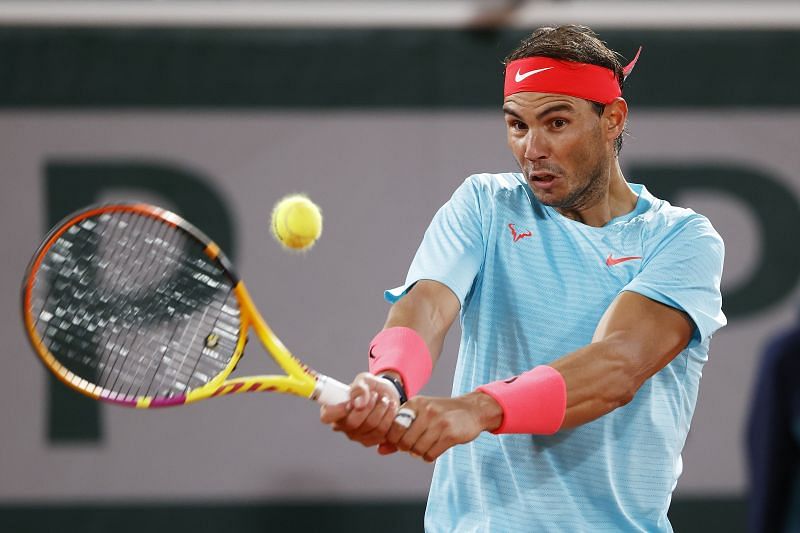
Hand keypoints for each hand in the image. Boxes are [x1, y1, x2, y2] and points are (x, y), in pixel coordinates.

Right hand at [320, 372, 400, 446]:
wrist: (386, 395)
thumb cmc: (370, 387)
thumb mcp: (364, 380)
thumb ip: (359, 388)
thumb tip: (359, 403)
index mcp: (334, 409)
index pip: (327, 416)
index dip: (338, 411)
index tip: (351, 402)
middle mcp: (342, 425)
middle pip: (352, 423)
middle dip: (368, 406)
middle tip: (375, 395)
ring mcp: (355, 435)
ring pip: (370, 426)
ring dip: (381, 409)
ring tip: (385, 399)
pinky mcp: (370, 440)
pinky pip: (382, 432)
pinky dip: (389, 417)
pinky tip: (390, 408)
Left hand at [379, 391, 502, 461]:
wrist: (472, 410)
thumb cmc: (440, 414)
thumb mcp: (419, 416)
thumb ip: (398, 433)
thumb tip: (379, 450)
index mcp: (414, 404)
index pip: (393, 428)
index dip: (395, 439)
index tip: (404, 439)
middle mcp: (425, 411)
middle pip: (404, 442)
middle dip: (408, 448)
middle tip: (416, 444)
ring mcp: (438, 422)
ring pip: (417, 450)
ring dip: (420, 453)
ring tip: (427, 445)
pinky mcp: (450, 434)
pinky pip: (430, 455)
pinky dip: (430, 456)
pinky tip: (436, 448)